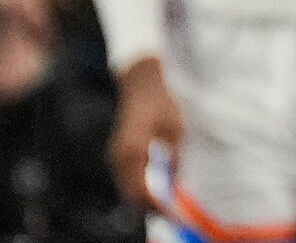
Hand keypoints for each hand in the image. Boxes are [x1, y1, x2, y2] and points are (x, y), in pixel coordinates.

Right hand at [108, 58, 184, 210]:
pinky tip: (157, 192)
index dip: (156, 205)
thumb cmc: (163, 101)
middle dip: (151, 207)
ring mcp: (117, 155)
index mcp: (134, 149)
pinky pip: (127, 179)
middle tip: (174, 213)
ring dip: (145, 200)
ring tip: (168, 206)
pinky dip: (140, 189)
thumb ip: (176, 157)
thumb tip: (179, 183)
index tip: (174, 212)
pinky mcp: (119, 154)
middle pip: (131, 194)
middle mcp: (120, 156)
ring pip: (127, 189)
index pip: (140, 190)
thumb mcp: (177, 128)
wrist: (142, 82)